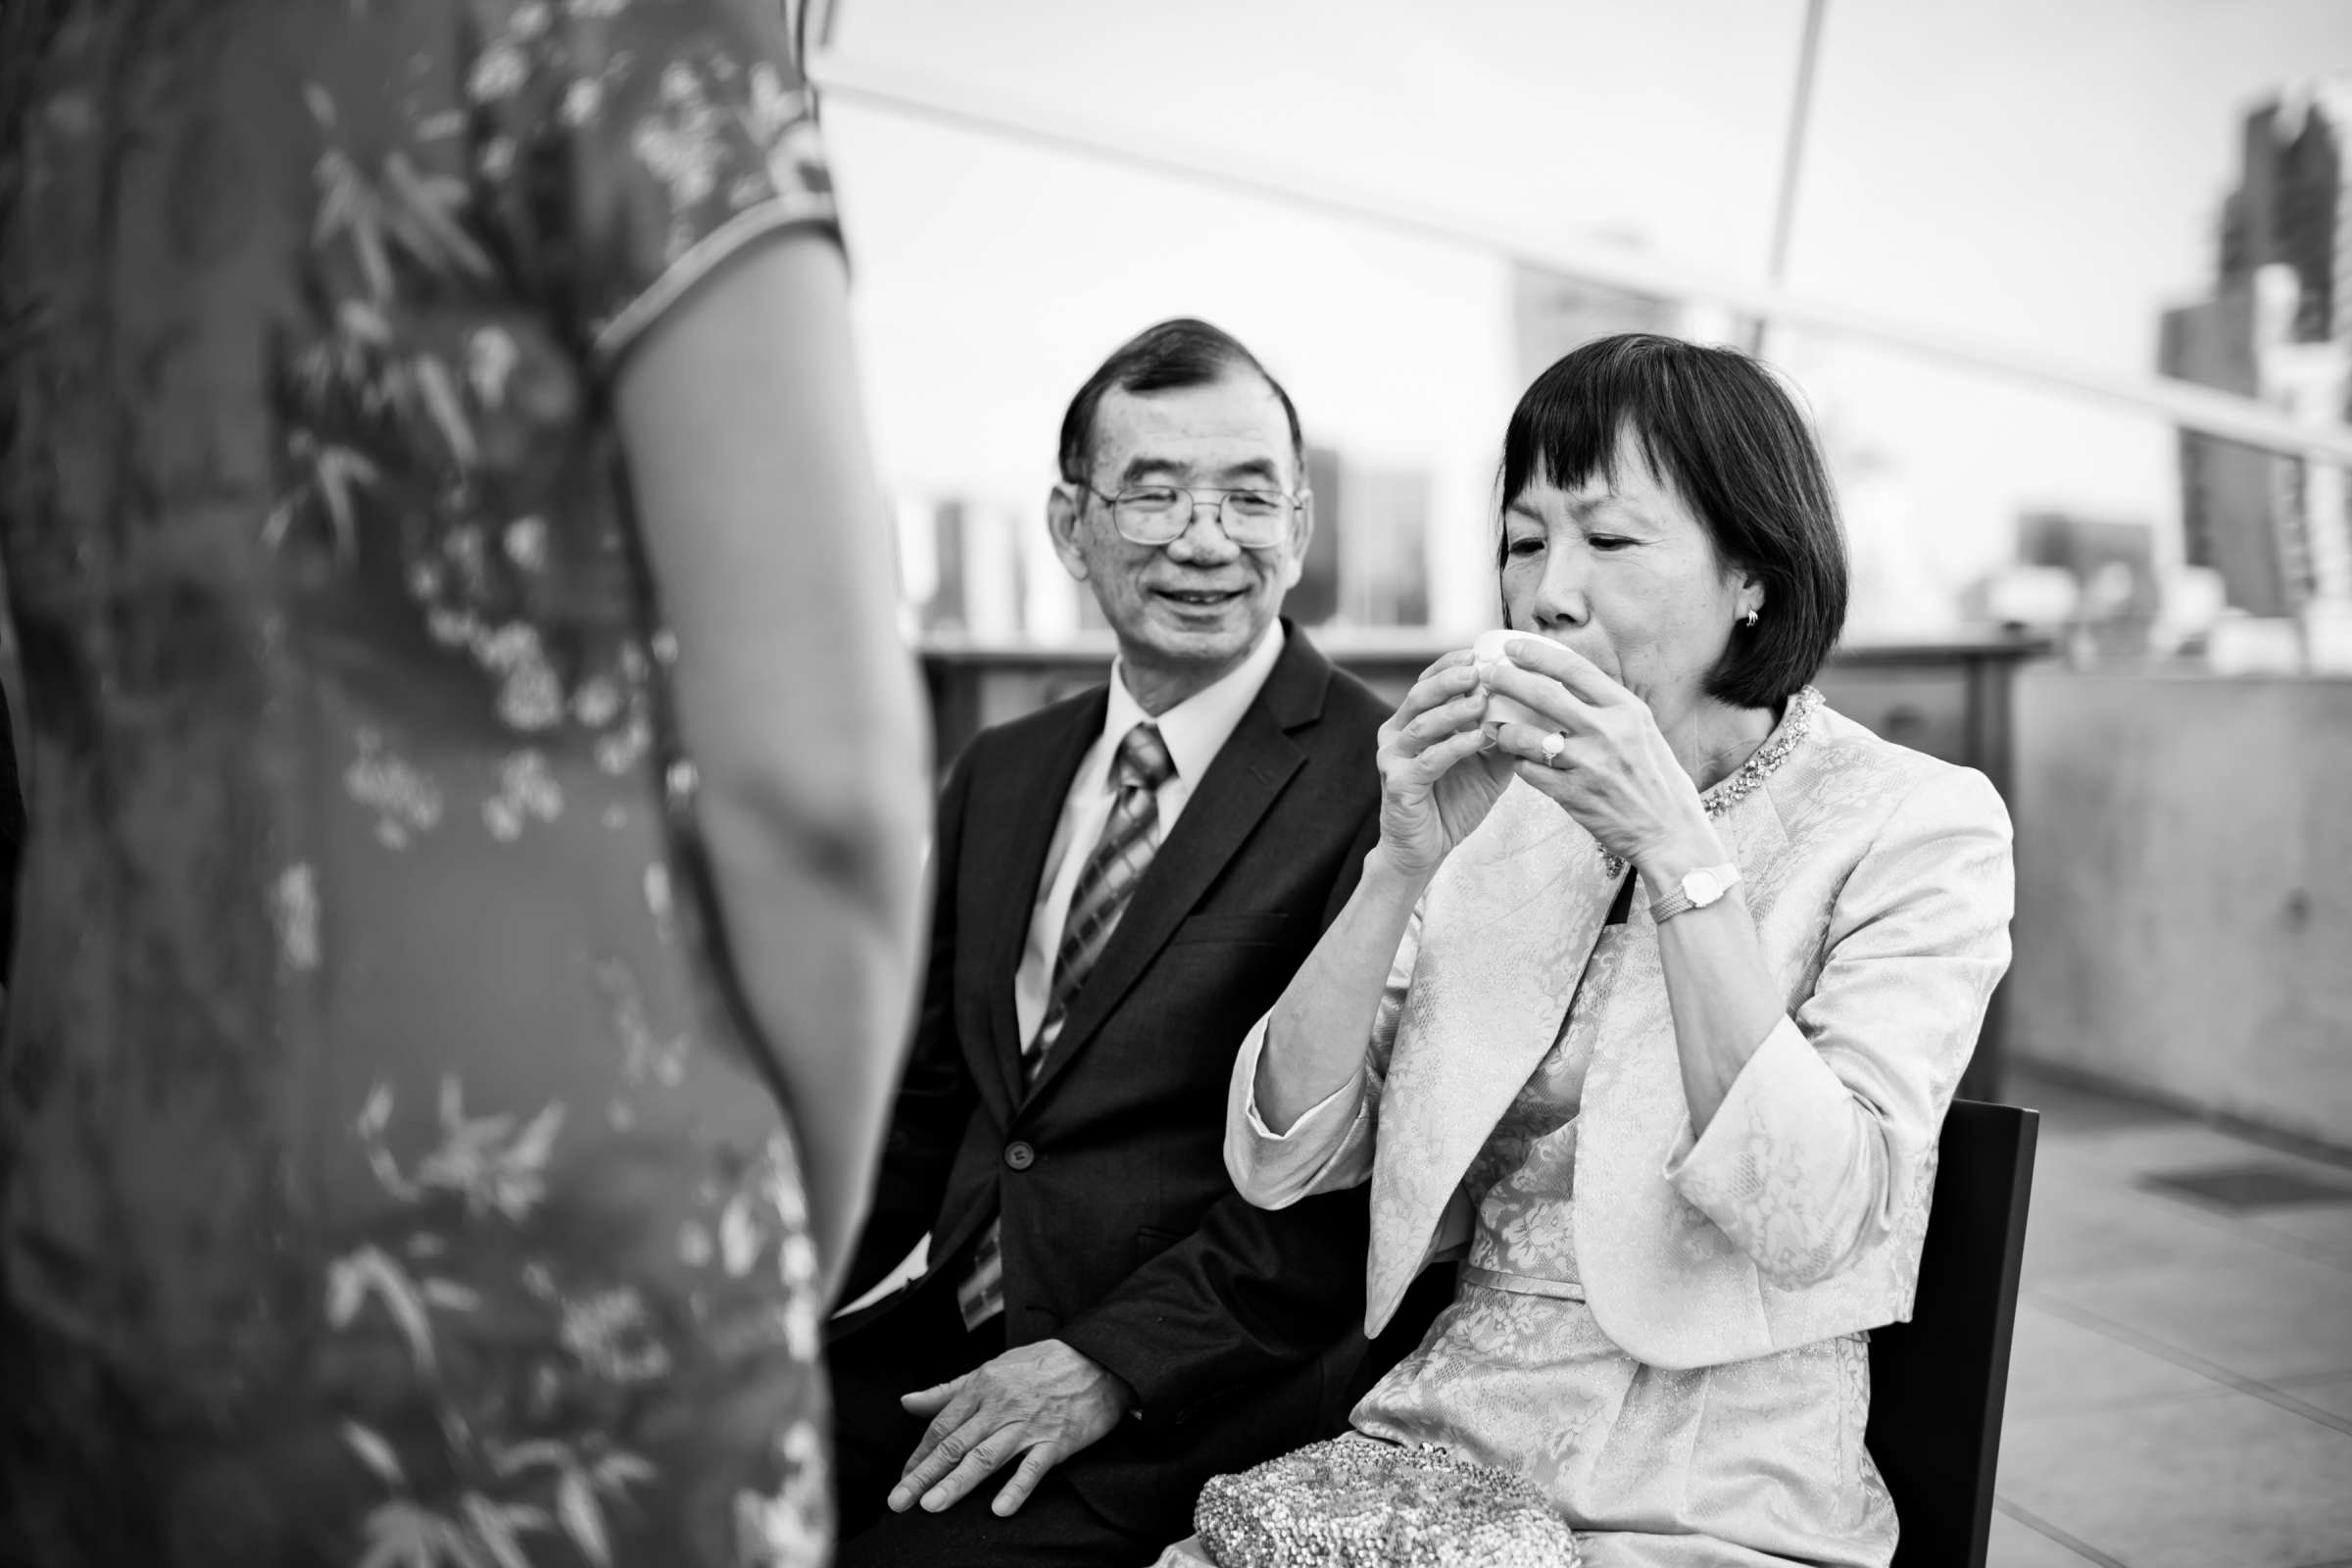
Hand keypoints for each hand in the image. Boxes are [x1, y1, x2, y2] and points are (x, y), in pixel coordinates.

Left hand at [890, 1339, 1132, 1517]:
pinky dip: (1016, 1488)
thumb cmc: (1042, 1364)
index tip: (903, 1479)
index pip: (942, 1426)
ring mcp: (1029, 1425)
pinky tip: (999, 1509)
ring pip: (986, 1456)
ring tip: (932, 1506)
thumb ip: (948, 1390)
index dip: (920, 1455)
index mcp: (982, 1386)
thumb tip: (908, 1401)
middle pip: (955, 1444)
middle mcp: (1001, 1406)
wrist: (1099, 1360)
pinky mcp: (1057, 1441)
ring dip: (958, 1482)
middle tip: (899, 1501)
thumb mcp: (992, 1368)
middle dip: (924, 1475)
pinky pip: (1033, 1467)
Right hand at [1375, 650, 1516, 879]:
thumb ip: (1503, 737)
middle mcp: (1398, 734)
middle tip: (1478, 670)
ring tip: (1482, 701)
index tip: (1478, 652)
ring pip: (1421, 724)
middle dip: (1449, 680)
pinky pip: (1427, 760)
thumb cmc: (1454, 801)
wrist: (1425, 849)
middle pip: (1420, 695)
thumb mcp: (1487, 765)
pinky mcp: (1398, 784)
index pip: (1429, 682)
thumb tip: (1536, 710)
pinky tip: (1478, 739)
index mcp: (1415, 721)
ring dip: (1453, 711)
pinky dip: (1454, 747)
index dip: (1450, 665)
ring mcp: (1394, 758)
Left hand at [1481, 641, 1715, 871]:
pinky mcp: (1572, 795)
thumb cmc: (1657, 781)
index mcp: (1627, 710)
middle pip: (1543, 694)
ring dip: (1505, 731)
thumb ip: (1609, 708)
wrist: (1670, 833)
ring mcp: (1588, 764)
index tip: (1513, 646)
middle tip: (1488, 676)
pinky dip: (1519, 764)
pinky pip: (1528, 772)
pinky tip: (1521, 763)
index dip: (1538, 654)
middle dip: (1508, 680)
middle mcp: (1607, 731)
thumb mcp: (1644, 732)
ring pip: (1525, 736)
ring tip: (1499, 729)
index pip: (1574, 668)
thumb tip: (1570, 683)